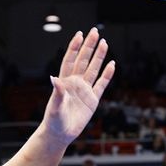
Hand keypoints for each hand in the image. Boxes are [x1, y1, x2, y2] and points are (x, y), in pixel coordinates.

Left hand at [42, 28, 115, 145]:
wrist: (60, 134)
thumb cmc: (54, 121)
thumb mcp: (55, 107)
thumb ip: (57, 93)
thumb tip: (54, 78)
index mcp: (64, 81)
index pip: (70, 60)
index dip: (75, 47)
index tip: (80, 34)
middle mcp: (75, 83)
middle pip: (84, 60)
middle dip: (89, 46)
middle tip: (95, 32)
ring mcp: (85, 90)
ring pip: (93, 69)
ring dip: (99, 56)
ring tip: (105, 43)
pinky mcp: (93, 100)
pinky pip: (101, 84)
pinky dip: (107, 75)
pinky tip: (112, 64)